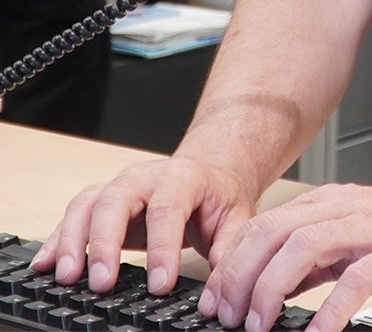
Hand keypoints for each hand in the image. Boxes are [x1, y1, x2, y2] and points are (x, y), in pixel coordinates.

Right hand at [31, 157, 256, 294]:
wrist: (209, 172)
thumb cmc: (219, 198)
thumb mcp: (236, 217)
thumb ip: (229, 249)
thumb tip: (219, 289)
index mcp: (184, 177)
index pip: (168, 208)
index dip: (162, 248)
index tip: (159, 286)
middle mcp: (147, 176)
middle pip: (117, 199)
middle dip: (105, 242)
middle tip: (102, 284)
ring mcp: (120, 185)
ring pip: (88, 204)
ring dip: (72, 241)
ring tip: (66, 278)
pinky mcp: (102, 200)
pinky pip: (73, 214)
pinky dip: (56, 239)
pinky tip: (44, 266)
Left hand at [199, 176, 371, 331]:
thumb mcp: (357, 235)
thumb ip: (319, 256)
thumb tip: (271, 287)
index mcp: (332, 203)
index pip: (266, 225)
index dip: (233, 264)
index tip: (215, 304)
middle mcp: (347, 208)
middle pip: (276, 231)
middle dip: (242, 277)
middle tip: (229, 319)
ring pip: (305, 246)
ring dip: (272, 288)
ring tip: (259, 327)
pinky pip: (356, 279)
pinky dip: (329, 310)